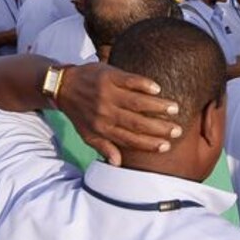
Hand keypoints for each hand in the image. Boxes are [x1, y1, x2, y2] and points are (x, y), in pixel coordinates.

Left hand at [57, 63, 180, 164]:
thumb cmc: (78, 112)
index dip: (150, 144)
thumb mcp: (87, 134)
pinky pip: (129, 80)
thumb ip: (104, 147)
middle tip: (177, 130)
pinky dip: (143, 84)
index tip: (167, 146)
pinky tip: (157, 89)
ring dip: (157, 106)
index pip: (130, 139)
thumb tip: (118, 164)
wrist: (61, 85)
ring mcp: (108, 93)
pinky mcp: (109, 76)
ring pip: (137, 102)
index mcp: (103, 128)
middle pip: (137, 122)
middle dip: (159, 128)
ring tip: (174, 108)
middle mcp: (106, 112)